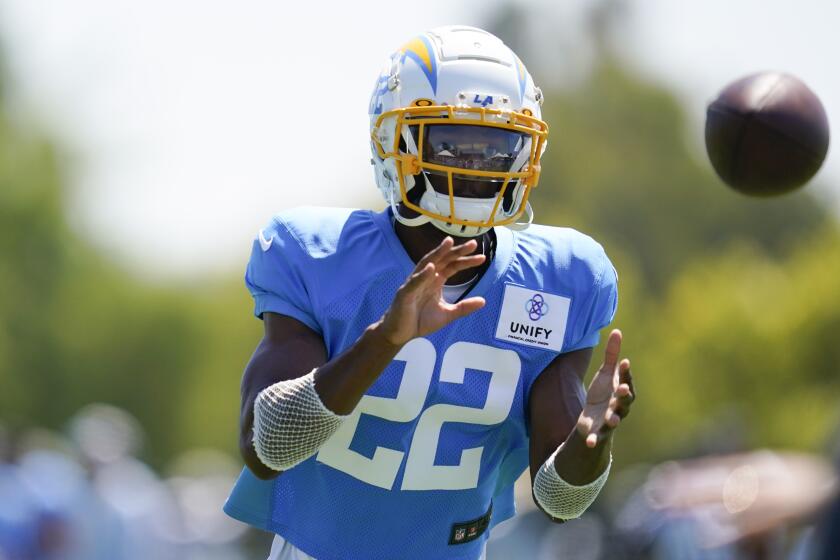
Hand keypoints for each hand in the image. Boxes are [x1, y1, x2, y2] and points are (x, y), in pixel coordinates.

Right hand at [378, 237, 485, 345]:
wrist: (399, 334)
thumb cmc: (420, 321)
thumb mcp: (447, 314)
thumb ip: (463, 307)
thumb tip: (483, 301)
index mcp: (435, 281)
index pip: (452, 266)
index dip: (465, 261)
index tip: (482, 258)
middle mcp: (425, 278)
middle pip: (442, 260)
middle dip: (456, 252)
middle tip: (473, 244)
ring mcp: (414, 284)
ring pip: (427, 264)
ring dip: (438, 253)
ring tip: (449, 243)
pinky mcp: (404, 294)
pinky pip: (414, 282)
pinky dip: (422, 274)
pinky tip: (432, 267)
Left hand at [576, 329, 634, 447]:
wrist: (594, 419)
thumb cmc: (603, 393)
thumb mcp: (606, 373)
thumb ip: (611, 354)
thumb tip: (617, 331)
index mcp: (621, 391)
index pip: (626, 380)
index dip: (626, 373)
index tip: (624, 362)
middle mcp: (619, 406)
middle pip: (625, 401)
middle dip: (624, 396)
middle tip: (622, 389)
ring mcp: (610, 420)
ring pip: (614, 420)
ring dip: (614, 419)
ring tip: (612, 419)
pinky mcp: (599, 432)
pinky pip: (598, 437)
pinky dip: (594, 440)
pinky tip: (589, 443)